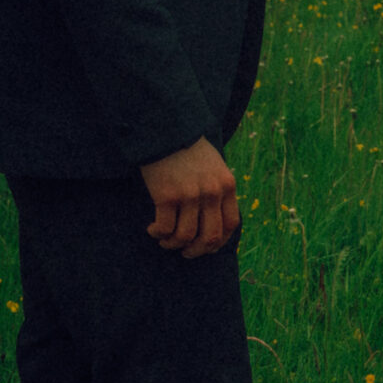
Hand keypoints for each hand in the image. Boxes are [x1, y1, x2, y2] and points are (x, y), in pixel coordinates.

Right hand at [141, 137, 238, 257]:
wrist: (166, 131)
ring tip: (165, 240)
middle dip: (196, 251)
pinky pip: (164, 228)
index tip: (206, 246)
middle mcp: (212, 192)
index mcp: (227, 186)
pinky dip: (158, 233)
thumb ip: (218, 190)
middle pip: (209, 236)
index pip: (230, 225)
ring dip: (173, 244)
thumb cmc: (189, 150)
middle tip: (185, 252)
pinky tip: (152, 229)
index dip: (218, 242)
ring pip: (185, 236)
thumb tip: (214, 221)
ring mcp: (190, 195)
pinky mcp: (167, 195)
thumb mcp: (215, 167)